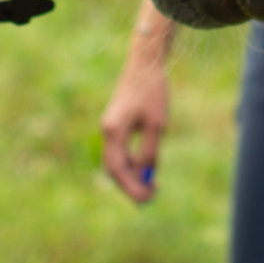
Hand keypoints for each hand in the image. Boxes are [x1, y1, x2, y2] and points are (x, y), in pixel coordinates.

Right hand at [99, 54, 169, 203]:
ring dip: (131, 177)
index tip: (148, 198)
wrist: (145, 63)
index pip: (117, 169)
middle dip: (130, 186)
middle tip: (151, 197)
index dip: (131, 187)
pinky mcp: (116, 124)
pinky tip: (147, 169)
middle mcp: (107, 131)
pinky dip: (131, 164)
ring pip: (116, 162)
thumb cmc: (152, 91)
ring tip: (152, 186)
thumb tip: (146, 176)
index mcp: (113, 130)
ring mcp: (110, 128)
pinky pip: (120, 152)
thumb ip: (149, 151)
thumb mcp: (156, 124)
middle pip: (113, 169)